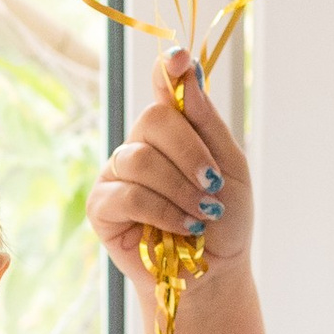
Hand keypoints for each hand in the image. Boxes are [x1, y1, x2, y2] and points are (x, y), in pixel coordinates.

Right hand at [89, 52, 251, 279]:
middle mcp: (141, 144)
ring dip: (180, 190)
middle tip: (212, 184)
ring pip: (141, 159)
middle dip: (190, 153)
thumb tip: (186, 74)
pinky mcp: (102, 206)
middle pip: (153, 119)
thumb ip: (207, 124)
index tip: (179, 59)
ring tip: (201, 215)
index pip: (164, 87)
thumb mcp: (231, 170)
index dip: (169, 69)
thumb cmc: (224, 221)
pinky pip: (128, 194)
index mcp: (174, 129)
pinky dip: (161, 210)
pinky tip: (182, 226)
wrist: (213, 274)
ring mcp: (117, 174)